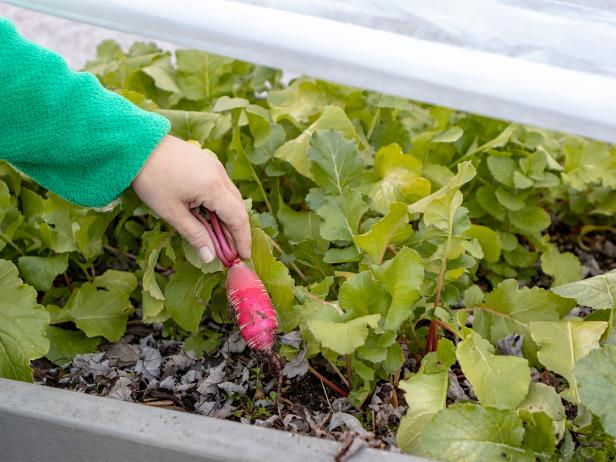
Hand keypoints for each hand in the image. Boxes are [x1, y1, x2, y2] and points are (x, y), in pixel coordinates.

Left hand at [132, 135, 249, 262]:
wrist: (136, 146)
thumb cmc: (151, 180)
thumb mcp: (172, 213)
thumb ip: (195, 235)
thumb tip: (210, 257)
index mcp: (213, 187)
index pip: (238, 218)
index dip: (243, 239)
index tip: (244, 256)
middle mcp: (219, 174)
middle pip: (238, 207)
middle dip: (237, 231)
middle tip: (231, 251)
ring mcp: (215, 166)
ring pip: (231, 197)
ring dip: (229, 217)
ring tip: (219, 236)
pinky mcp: (207, 162)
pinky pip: (222, 187)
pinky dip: (221, 204)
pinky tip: (210, 215)